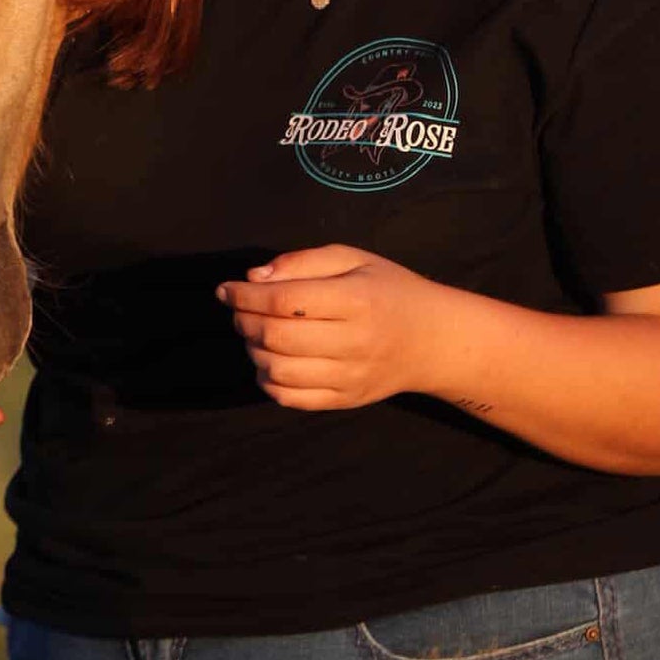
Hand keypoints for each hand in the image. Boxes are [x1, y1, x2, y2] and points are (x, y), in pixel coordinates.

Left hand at [217, 243, 449, 410]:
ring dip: (253, 351)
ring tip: (255, 334)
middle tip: (240, 310)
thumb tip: (254, 278)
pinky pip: (292, 400)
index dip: (246, 295)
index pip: (285, 301)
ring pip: (279, 372)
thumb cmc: (388, 290)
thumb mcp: (352, 258)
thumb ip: (302, 262)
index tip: (226, 289)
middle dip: (245, 321)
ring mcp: (350, 377)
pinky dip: (268, 382)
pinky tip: (268, 362)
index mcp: (356, 300)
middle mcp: (354, 342)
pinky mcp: (346, 400)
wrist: (433, 340)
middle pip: (277, 338)